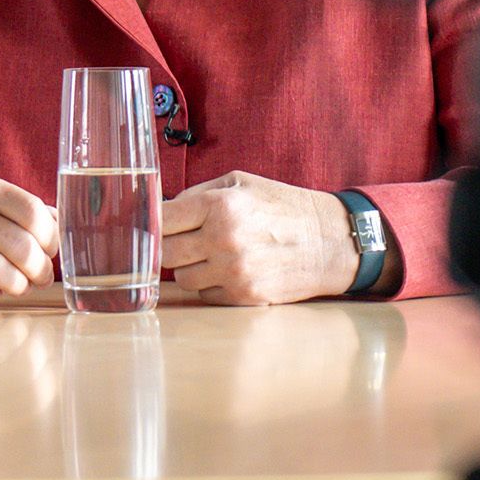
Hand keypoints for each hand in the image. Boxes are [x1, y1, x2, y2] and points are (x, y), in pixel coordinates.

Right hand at [0, 175, 56, 305]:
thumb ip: (28, 213)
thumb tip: (65, 228)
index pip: (31, 211)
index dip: (50, 237)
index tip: (50, 249)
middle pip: (20, 246)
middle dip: (39, 269)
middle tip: (41, 277)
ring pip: (1, 272)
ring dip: (18, 285)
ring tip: (18, 285)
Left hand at [161, 172, 356, 304]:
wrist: (330, 241)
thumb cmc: (282, 206)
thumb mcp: (240, 183)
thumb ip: (196, 195)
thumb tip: (158, 209)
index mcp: (220, 206)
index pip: (161, 220)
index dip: (151, 222)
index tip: (149, 224)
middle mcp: (224, 239)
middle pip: (165, 253)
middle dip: (169, 247)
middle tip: (183, 240)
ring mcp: (235, 271)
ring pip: (182, 278)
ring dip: (190, 268)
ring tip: (212, 254)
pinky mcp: (245, 296)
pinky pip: (205, 295)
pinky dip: (211, 285)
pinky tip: (230, 270)